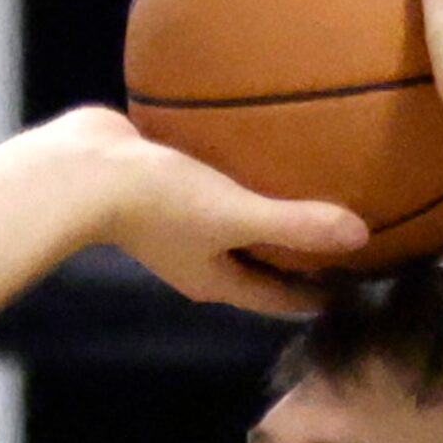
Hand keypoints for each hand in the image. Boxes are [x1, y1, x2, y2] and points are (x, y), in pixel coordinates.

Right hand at [45, 108, 367, 317]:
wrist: (81, 171)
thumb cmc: (156, 202)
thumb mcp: (234, 213)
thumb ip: (295, 224)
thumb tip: (361, 235)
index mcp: (214, 278)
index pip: (276, 296)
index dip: (316, 296)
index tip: (353, 289)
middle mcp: (196, 257)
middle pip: (258, 265)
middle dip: (297, 260)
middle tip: (342, 243)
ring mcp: (176, 224)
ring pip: (234, 226)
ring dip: (267, 218)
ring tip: (306, 195)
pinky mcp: (162, 187)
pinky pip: (213, 186)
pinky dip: (239, 177)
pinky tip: (256, 146)